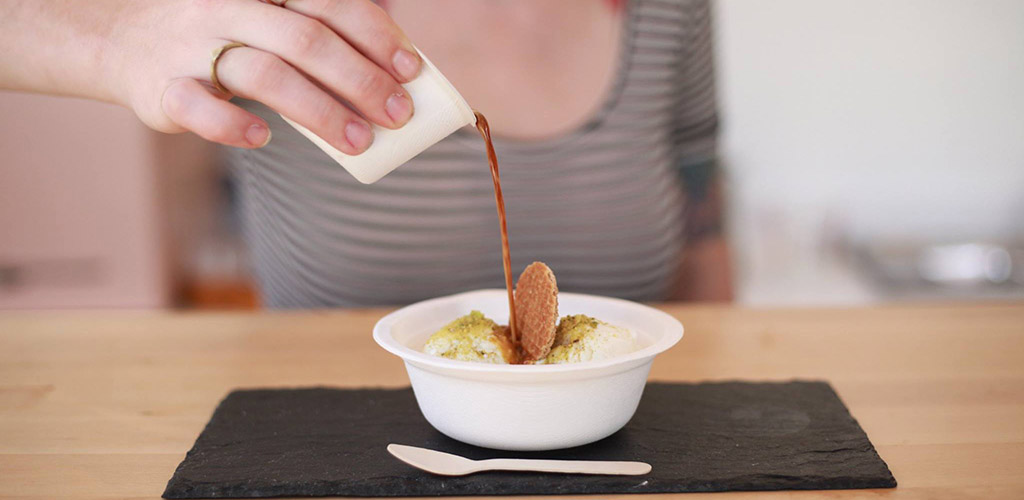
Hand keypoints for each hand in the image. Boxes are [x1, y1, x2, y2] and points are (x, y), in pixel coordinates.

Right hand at [107, 0, 420, 151]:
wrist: (125, 43)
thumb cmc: (222, 35)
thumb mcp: (268, 16)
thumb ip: (319, 25)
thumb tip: (393, 43)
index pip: (328, 4)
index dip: (374, 36)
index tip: (409, 70)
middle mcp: (229, 9)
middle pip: (306, 40)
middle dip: (360, 80)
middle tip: (397, 114)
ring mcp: (193, 47)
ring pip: (266, 74)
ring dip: (320, 111)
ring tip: (359, 141)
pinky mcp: (163, 89)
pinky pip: (199, 107)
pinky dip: (233, 124)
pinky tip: (264, 137)